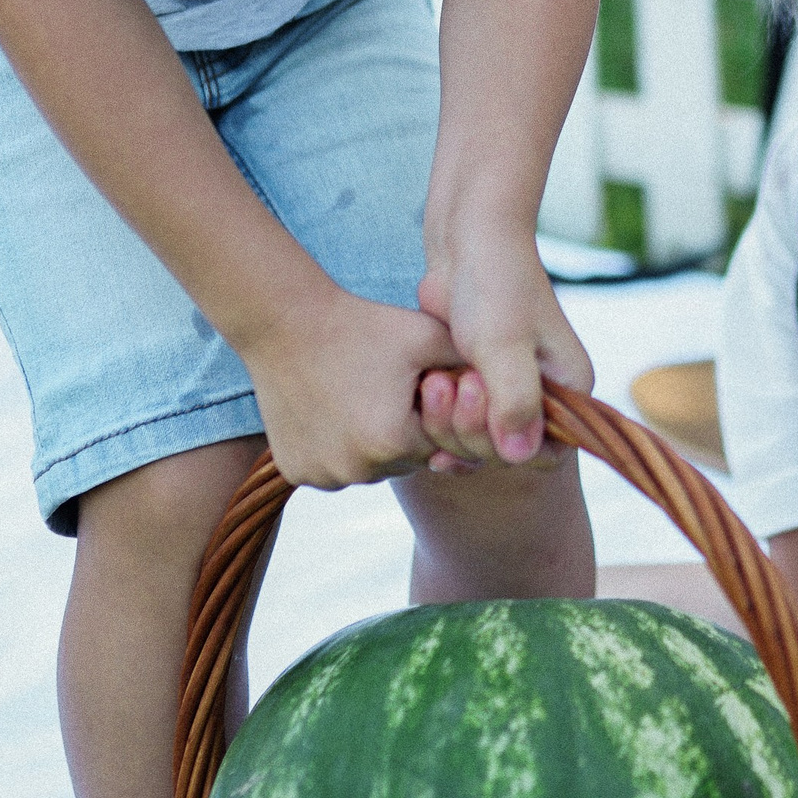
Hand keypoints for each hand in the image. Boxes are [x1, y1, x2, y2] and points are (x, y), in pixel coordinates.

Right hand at [241, 288, 476, 490]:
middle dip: (401, 431)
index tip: (412, 383)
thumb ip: (474, 363)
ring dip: (368, 444)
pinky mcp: (294, 472)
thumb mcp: (428, 336)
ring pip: (366, 467)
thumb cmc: (364, 325)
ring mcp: (323, 475)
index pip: (436, 443)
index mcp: (396, 441)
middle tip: (381, 388)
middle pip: (402, 460)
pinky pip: (330, 467)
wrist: (284, 322)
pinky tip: (328, 410)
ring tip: (355, 396)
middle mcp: (359, 470)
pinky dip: (333, 447)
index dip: (430, 413)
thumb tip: (513, 389)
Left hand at [415, 235, 593, 466]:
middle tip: (452, 384)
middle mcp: (543, 394)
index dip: (510, 447)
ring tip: (435, 382)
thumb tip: (519, 458)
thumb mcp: (504, 344)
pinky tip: (424, 402)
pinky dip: (437, 421)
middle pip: (505, 452)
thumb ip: (514, 402)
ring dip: (448, 422)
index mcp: (569, 387)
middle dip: (471, 428)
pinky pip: (456, 424)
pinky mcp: (475, 382)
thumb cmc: (494, 283)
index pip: (548, 452)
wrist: (468, 238)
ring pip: (476, 442)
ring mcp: (506, 389)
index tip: (483, 408)